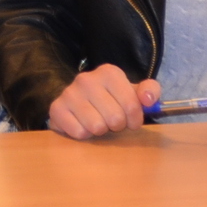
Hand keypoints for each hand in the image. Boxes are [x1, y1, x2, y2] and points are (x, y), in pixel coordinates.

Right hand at [46, 65, 160, 138]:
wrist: (78, 103)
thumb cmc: (111, 100)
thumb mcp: (133, 93)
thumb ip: (150, 91)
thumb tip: (149, 99)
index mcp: (109, 73)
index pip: (132, 105)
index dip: (135, 118)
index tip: (131, 119)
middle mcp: (86, 78)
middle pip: (115, 118)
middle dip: (117, 125)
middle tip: (112, 120)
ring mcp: (69, 93)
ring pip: (97, 126)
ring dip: (100, 130)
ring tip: (98, 121)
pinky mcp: (57, 108)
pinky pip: (79, 132)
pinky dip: (84, 134)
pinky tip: (83, 124)